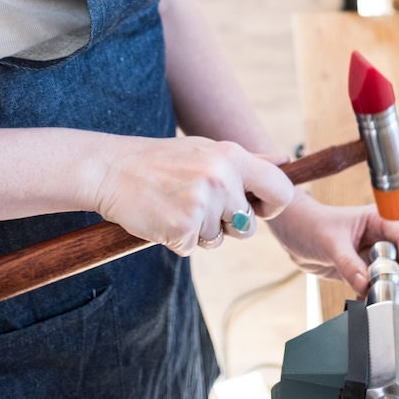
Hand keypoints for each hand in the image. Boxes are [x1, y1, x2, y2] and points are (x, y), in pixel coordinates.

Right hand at [91, 135, 294, 256]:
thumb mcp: (207, 150)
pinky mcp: (184, 227)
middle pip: (249, 226)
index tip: (255, 209)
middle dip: (229, 226)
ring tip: (176, 205)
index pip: (280, 189)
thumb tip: (287, 162)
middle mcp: (222, 177)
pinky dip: (179, 239)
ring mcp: (203, 203)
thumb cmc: (162, 161)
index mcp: (232, 155)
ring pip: (219, 239)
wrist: (112, 169)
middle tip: (198, 205)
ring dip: (200, 232)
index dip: (273, 207)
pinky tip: (163, 216)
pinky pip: (194, 247)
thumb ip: (249, 162)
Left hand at [267, 191, 398, 312]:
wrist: (293, 231)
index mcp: (377, 220)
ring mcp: (375, 253)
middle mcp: (381, 236)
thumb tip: (366, 286)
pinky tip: (381, 308)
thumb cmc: (311, 224)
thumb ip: (348, 264)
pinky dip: (386, 296)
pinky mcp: (366, 269)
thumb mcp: (330, 243)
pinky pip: (383, 284)